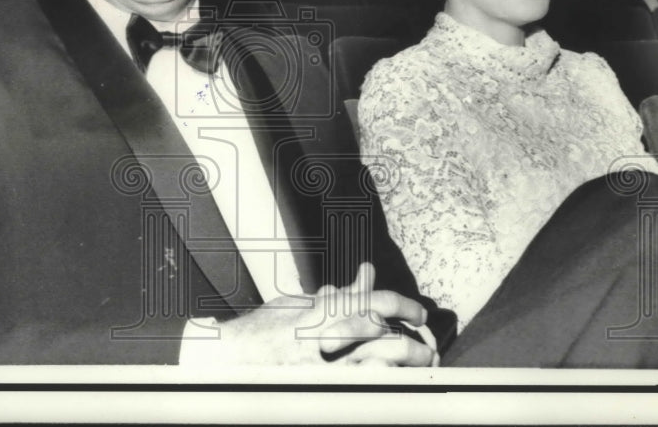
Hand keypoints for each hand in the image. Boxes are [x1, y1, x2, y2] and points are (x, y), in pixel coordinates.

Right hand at [214, 263, 433, 365]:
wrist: (229, 357)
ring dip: (403, 363)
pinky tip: (395, 382)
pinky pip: (357, 383)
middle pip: (379, 331)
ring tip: (421, 366)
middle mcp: (321, 333)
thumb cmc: (264, 330)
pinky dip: (380, 380)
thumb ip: (336, 292)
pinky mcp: (315, 384)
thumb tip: (366, 273)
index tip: (418, 313)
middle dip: (411, 340)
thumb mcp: (299, 303)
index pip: (371, 300)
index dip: (402, 304)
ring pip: (374, 360)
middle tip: (429, 346)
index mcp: (321, 308)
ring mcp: (319, 362)